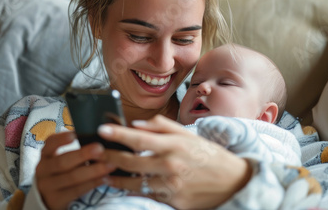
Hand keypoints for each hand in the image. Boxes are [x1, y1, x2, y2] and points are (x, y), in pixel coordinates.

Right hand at [35, 132, 115, 209]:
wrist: (50, 196)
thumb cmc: (63, 170)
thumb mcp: (62, 157)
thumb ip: (75, 148)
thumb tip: (98, 134)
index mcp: (46, 155)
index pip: (50, 143)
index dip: (62, 138)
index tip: (75, 134)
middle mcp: (43, 170)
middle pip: (62, 162)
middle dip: (82, 155)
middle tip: (100, 148)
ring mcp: (48, 186)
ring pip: (72, 177)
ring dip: (93, 171)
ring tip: (109, 164)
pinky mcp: (57, 200)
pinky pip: (76, 191)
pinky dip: (92, 184)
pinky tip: (104, 178)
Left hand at [98, 115, 251, 209]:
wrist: (233, 182)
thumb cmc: (208, 155)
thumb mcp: (189, 135)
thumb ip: (162, 126)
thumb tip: (137, 125)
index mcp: (175, 145)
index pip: (140, 138)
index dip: (118, 134)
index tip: (102, 130)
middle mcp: (171, 165)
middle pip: (132, 162)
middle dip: (110, 157)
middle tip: (95, 153)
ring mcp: (172, 185)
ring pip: (135, 183)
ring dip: (116, 178)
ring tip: (103, 172)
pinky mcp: (174, 201)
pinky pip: (147, 195)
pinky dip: (133, 190)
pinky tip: (123, 185)